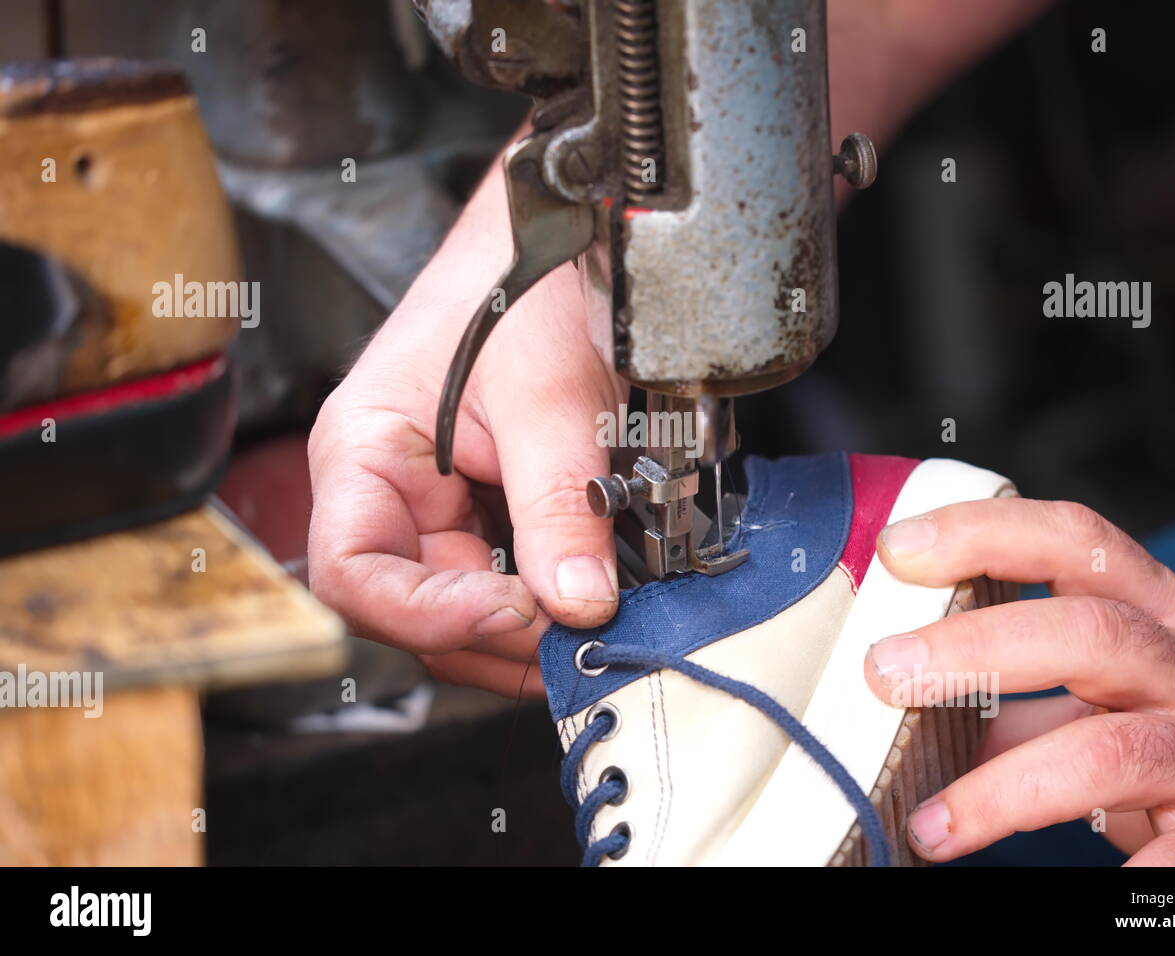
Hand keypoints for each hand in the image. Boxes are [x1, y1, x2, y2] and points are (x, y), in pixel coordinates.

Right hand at [307, 160, 622, 697]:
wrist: (560, 234)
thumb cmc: (526, 280)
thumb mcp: (552, 394)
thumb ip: (561, 504)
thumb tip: (578, 604)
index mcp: (362, 453)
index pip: (353, 575)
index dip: (427, 615)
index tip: (518, 612)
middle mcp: (386, 491)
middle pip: (415, 609)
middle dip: (497, 635)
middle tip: (582, 638)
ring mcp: (436, 506)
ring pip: (465, 607)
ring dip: (528, 630)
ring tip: (595, 620)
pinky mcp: (485, 510)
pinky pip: (506, 579)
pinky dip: (548, 600)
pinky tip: (591, 593)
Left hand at [864, 498, 1174, 864]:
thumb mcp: (1125, 689)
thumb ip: (1027, 692)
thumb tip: (907, 695)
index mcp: (1165, 612)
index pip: (1076, 540)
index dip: (983, 532)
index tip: (895, 549)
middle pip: (1089, 633)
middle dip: (976, 648)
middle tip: (883, 673)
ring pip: (1111, 752)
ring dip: (1003, 790)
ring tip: (929, 825)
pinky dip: (1125, 880)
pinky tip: (1073, 895)